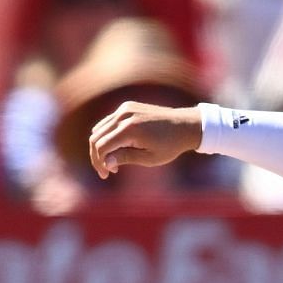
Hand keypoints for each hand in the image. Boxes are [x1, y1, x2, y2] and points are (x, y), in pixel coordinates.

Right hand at [87, 102, 203, 179]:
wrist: (186, 125)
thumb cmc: (170, 145)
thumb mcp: (149, 158)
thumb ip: (125, 158)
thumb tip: (105, 162)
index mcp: (129, 129)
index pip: (101, 147)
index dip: (99, 163)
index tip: (106, 175)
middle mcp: (124, 115)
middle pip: (96, 137)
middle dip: (97, 156)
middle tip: (107, 171)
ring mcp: (125, 108)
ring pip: (99, 129)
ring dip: (101, 146)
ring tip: (114, 161)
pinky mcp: (127, 106)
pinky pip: (108, 122)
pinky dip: (107, 135)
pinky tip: (118, 148)